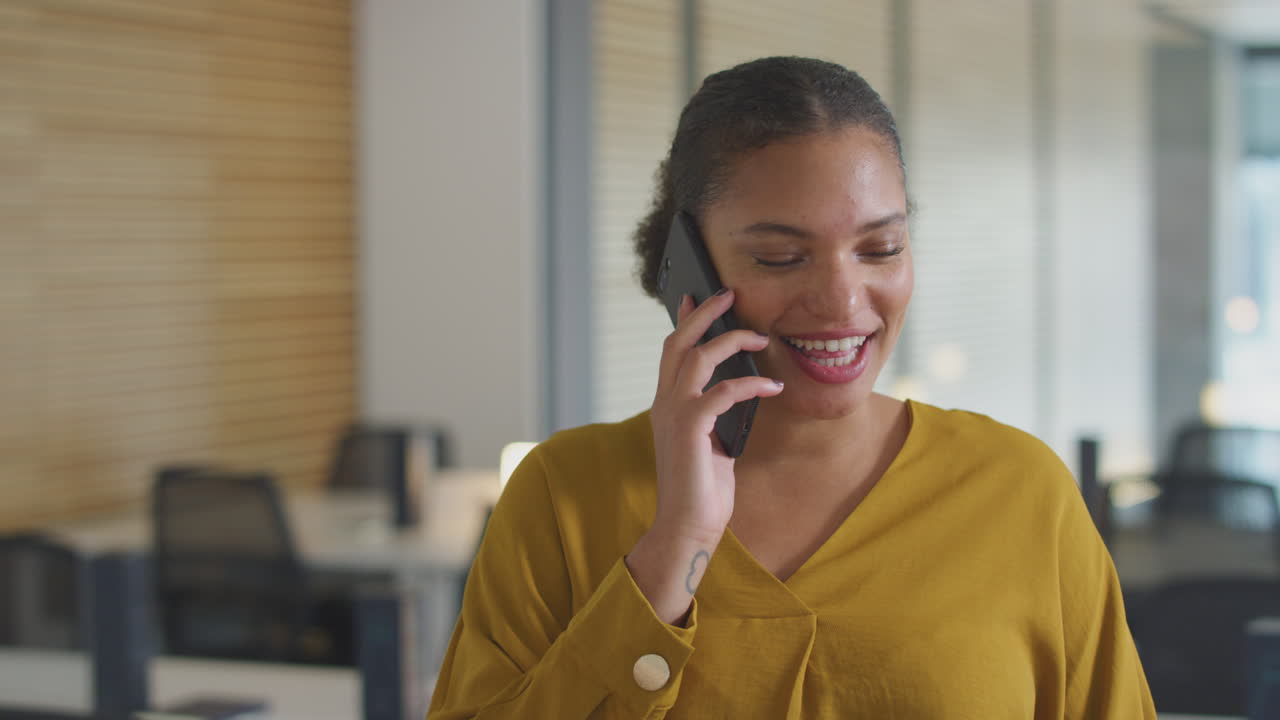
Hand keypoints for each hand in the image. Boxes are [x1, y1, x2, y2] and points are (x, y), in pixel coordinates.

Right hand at [627, 288, 782, 622]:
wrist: (688, 526)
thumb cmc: (702, 489)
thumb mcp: (711, 442)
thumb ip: (716, 415)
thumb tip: (739, 392)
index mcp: (668, 405)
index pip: (672, 351)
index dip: (685, 321)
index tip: (698, 297)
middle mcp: (665, 403)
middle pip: (679, 342)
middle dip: (704, 313)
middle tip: (728, 294)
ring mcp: (675, 414)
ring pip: (698, 357)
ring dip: (732, 340)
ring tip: (761, 336)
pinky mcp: (691, 428)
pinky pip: (724, 391)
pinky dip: (751, 384)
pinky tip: (772, 387)